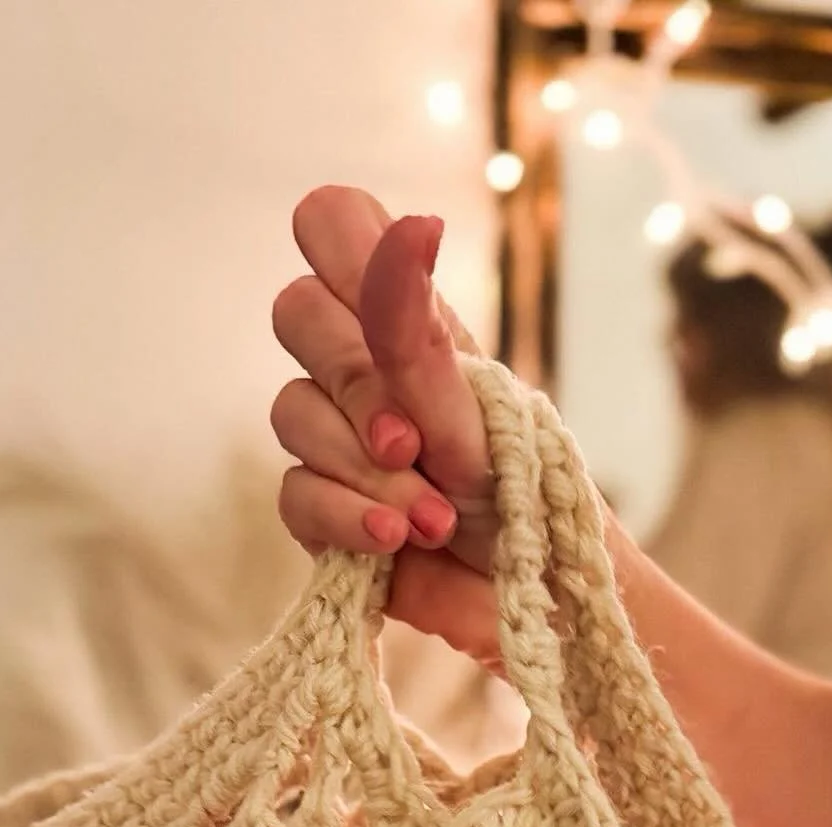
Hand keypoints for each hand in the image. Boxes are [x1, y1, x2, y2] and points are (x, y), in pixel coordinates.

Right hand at [270, 186, 500, 659]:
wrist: (538, 597)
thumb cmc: (527, 496)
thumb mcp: (484, 416)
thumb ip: (424, 338)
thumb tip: (411, 231)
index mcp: (407, 318)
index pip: (334, 224)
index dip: (343, 248)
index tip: (390, 312)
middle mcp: (360, 367)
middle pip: (297, 311)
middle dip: (359, 382)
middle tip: (416, 443)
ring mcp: (332, 436)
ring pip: (293, 409)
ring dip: (369, 470)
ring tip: (437, 519)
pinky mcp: (317, 508)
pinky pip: (294, 490)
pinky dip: (347, 517)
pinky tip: (394, 541)